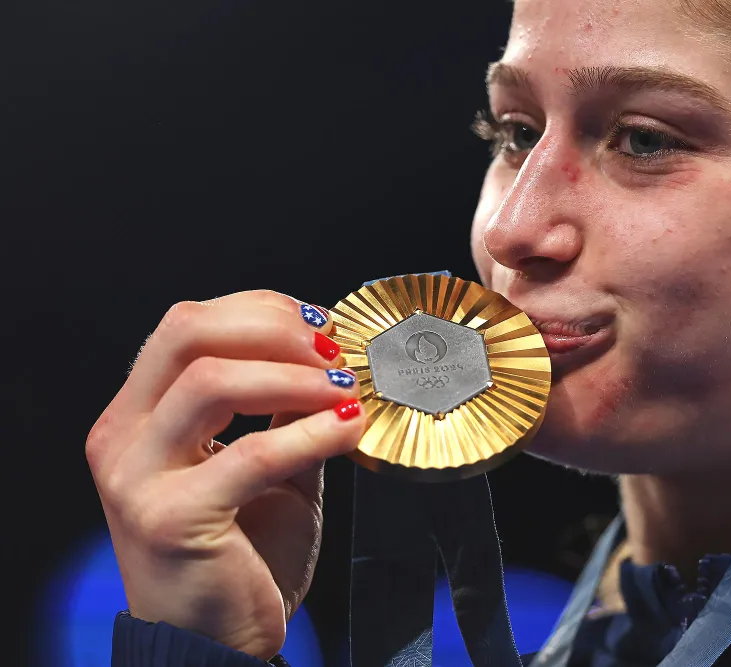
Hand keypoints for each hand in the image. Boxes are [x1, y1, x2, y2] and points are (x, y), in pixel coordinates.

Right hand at [86, 290, 364, 659]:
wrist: (215, 644)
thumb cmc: (239, 555)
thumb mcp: (262, 465)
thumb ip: (282, 410)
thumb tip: (329, 357)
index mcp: (138, 415)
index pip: (187, 325)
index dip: (261, 310)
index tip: (322, 325)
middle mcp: (124, 437)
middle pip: (187, 332)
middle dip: (273, 327)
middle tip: (333, 350)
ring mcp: (137, 478)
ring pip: (211, 381)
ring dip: (293, 376)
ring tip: (345, 389)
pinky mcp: (170, 520)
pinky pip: (251, 454)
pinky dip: (310, 434)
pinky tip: (349, 430)